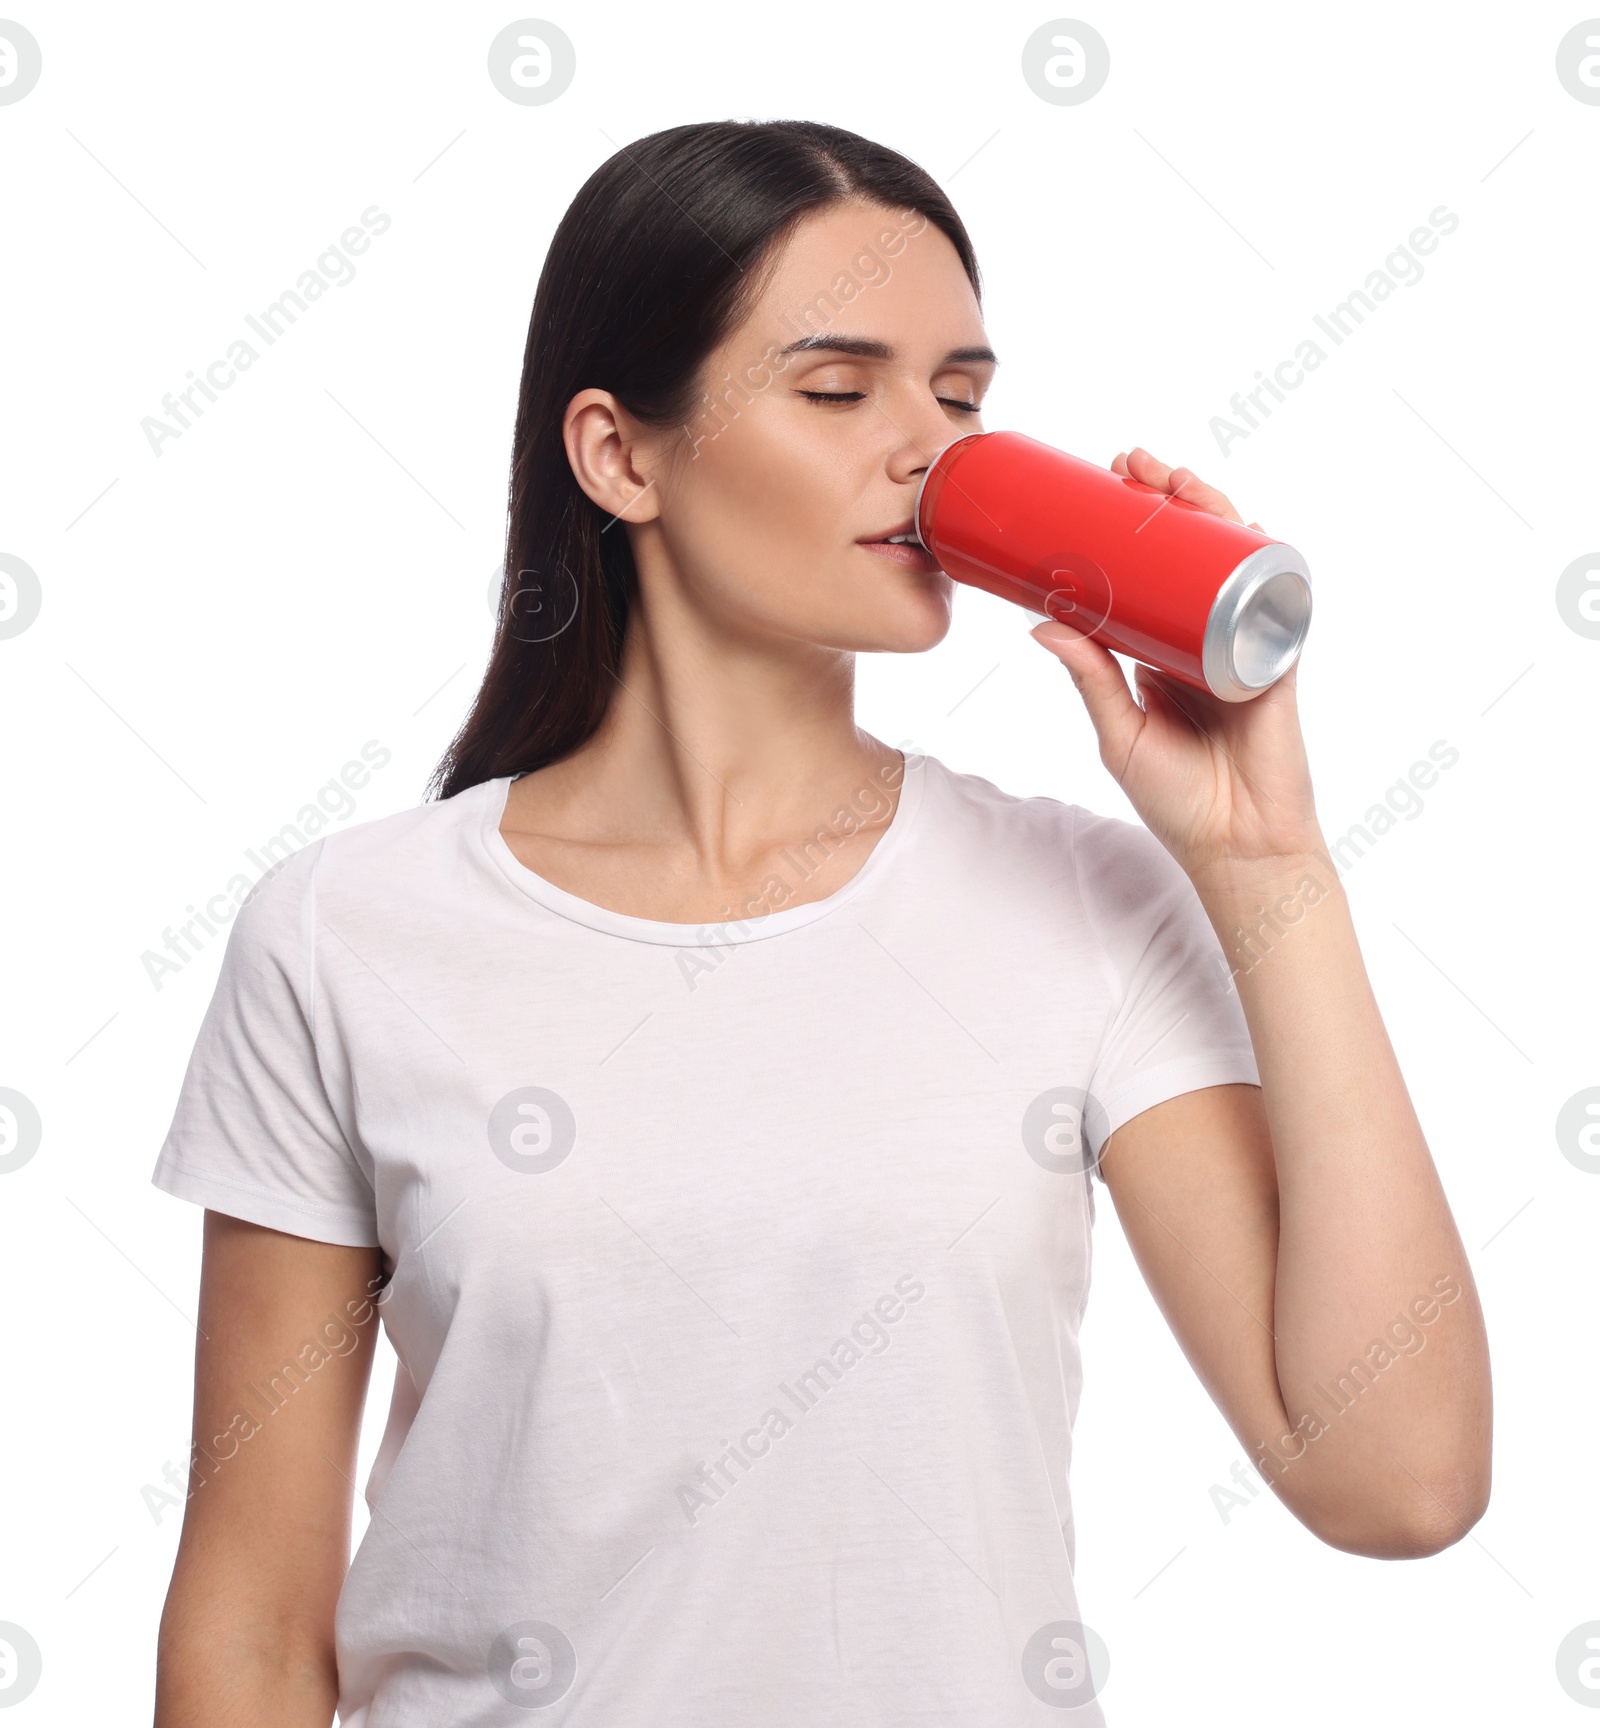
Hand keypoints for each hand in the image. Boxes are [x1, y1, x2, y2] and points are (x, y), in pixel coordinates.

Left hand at [1029, 446, 1322, 882]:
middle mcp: (1204, 638)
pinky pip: (1275, 598)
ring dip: (1210, 513)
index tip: (1101, 488)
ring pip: (1231, 561)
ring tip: (1175, 480)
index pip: (1146, 574)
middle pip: (1190, 551)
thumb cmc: (1177, 801)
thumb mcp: (1119, 734)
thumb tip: (1041, 624)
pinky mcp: (1276, 659)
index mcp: (1161, 653)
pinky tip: (1246, 523)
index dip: (1129, 529)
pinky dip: (1264, 558)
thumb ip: (1090, 679)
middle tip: (1131, 464)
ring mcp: (1244, 643)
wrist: (1236, 847)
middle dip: (1166, 501)